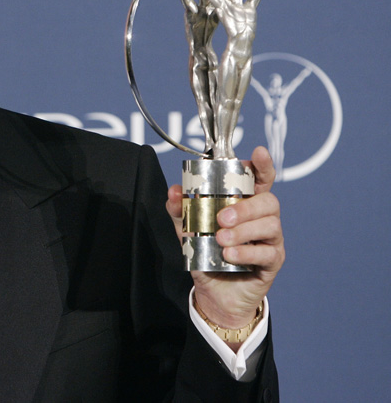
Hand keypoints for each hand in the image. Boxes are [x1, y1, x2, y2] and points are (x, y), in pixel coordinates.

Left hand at [165, 147, 284, 331]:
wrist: (214, 293)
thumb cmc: (206, 254)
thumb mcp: (188, 230)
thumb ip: (181, 210)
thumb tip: (174, 191)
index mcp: (244, 203)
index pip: (261, 180)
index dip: (263, 166)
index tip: (259, 153)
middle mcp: (262, 218)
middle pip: (268, 201)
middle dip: (245, 208)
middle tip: (221, 218)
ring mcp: (270, 240)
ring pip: (270, 225)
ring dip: (243, 230)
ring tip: (220, 239)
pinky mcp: (272, 262)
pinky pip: (267, 252)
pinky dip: (246, 251)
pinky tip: (229, 255)